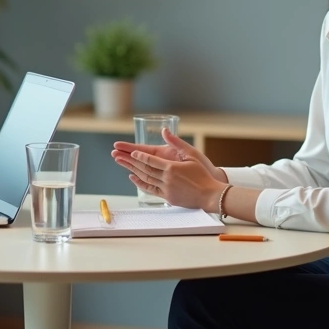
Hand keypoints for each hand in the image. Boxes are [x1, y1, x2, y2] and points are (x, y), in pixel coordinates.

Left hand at [111, 128, 225, 210]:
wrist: (209, 195)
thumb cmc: (202, 174)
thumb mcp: (192, 155)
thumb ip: (177, 143)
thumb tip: (165, 131)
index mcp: (171, 168)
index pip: (151, 161)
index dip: (139, 156)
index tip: (131, 152)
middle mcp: (166, 179)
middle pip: (144, 169)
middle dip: (130, 162)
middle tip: (118, 156)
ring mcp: (166, 189)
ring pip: (145, 179)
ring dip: (133, 171)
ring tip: (123, 164)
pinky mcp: (167, 197)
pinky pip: (150, 190)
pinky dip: (140, 184)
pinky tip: (133, 178)